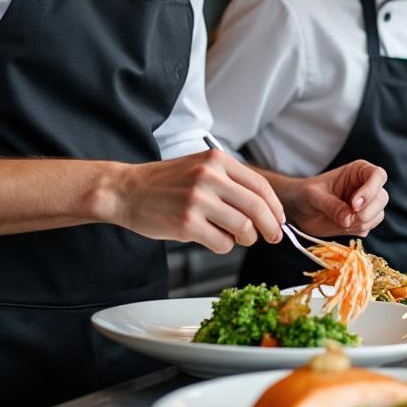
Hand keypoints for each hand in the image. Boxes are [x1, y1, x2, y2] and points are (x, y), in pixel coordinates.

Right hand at [108, 148, 284, 253]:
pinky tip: (213, 239)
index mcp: (217, 160)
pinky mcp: (187, 224)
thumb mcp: (200, 168)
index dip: (275, 207)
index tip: (280, 220)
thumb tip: (265, 209)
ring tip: (238, 238)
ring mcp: (198, 200)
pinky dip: (224, 246)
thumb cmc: (166, 183)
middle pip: (257, 208)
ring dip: (246, 239)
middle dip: (270, 227)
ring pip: (243, 228)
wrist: (126, 191)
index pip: (261, 186)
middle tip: (273, 237)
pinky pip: (222, 243)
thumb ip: (230, 182)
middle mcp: (209, 177)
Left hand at [277, 160, 388, 236]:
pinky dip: (355, 230)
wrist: (298, 209)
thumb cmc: (305, 193)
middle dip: (367, 211)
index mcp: (358, 172)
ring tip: (340, 221)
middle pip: (382, 198)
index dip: (370, 190)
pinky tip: (339, 225)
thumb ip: (331, 205)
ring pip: (378, 215)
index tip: (354, 204)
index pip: (378, 176)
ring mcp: (365, 206)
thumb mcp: (314, 195)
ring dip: (360, 223)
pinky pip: (367, 228)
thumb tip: (348, 219)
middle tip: (346, 219)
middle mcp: (365, 187)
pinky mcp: (360, 222)